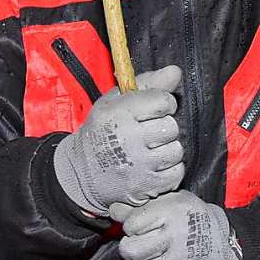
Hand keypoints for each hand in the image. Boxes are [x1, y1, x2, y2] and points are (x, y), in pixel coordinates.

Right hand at [53, 65, 183, 216]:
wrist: (82, 171)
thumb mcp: (116, 100)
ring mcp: (136, 167)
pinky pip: (176, 173)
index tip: (154, 109)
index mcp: (117, 113)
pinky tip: (155, 165)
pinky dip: (170, 169)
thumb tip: (175, 71)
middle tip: (149, 130)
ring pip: (176, 150)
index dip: (163, 103)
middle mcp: (126, 139)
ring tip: (151, 148)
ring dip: (168, 148)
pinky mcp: (145, 188)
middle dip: (164, 126)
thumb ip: (149, 83)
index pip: (163, 101)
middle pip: (171, 126)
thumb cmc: (103, 130)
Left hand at [114, 190, 239, 259]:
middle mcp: (174, 238)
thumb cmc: (193, 220)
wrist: (225, 248)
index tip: (142, 225)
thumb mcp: (173, 201)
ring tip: (154, 256)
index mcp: (171, 212)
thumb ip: (143, 205)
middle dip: (131, 247)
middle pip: (130, 250)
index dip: (132, 225)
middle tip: (141, 244)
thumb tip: (113, 210)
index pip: (131, 224)